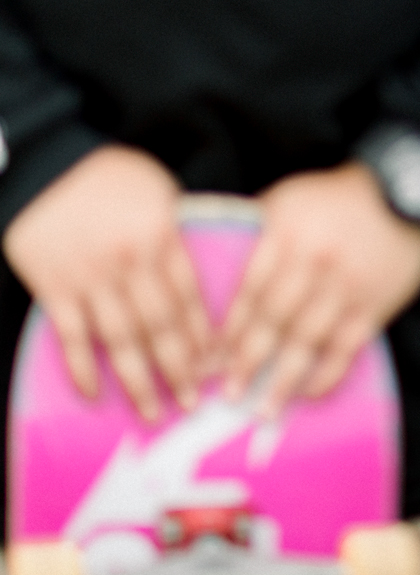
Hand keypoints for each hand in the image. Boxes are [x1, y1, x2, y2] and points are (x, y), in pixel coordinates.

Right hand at [2, 145, 206, 420]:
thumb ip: (178, 238)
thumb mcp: (161, 194)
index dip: (203, 338)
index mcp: (161, 238)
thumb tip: (198, 283)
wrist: (48, 162)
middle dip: (178, 369)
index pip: (189, 299)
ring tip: (153, 412)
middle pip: (160, 327)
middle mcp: (129, 263)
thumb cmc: (112, 173)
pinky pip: (71, 335)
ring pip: (120, 339)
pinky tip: (95, 394)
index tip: (216, 368)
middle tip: (192, 404)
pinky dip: (82, 367)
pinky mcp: (53, 286)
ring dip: (138, 380)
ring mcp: (89, 278)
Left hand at [221, 162, 419, 414]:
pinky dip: (329, 373)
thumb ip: (259, 233)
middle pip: (274, 321)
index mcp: (286, 236)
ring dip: (283, 379)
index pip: (250, 291)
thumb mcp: (289, 199)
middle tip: (228, 396)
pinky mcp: (374, 305)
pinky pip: (348, 346)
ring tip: (263, 410)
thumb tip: (223, 271)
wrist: (404, 192)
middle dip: (248, 361)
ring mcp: (345, 288)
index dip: (228, 330)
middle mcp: (313, 264)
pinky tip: (309, 394)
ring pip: (308, 340)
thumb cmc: (337, 197)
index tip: (208, 362)